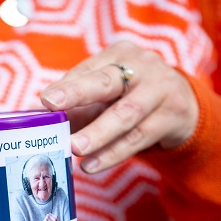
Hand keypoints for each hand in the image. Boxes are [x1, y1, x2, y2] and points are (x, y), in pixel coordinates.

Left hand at [40, 41, 198, 172]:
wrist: (184, 106)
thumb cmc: (133, 98)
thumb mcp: (107, 98)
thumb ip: (76, 107)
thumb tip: (37, 119)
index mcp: (119, 55)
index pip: (89, 70)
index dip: (67, 86)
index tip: (45, 100)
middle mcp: (141, 66)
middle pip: (107, 82)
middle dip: (77, 93)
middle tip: (52, 107)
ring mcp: (160, 90)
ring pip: (125, 115)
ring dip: (97, 133)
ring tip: (74, 147)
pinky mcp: (172, 116)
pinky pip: (138, 138)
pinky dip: (112, 154)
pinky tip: (91, 165)